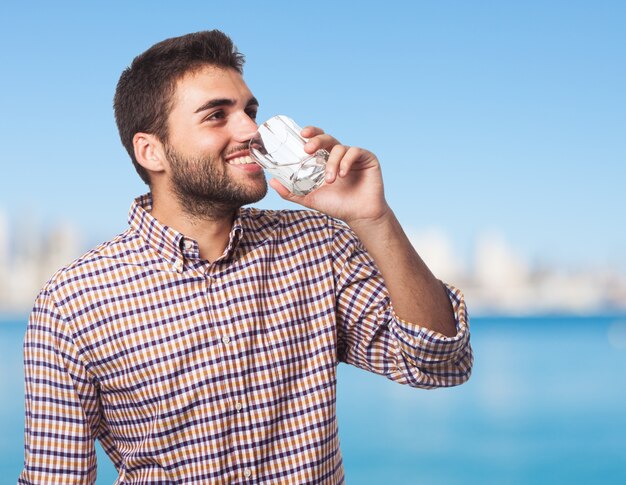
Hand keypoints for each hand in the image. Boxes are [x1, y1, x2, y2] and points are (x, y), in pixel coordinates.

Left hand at [270, 126, 390, 224]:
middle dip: (316, 140)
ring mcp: (353, 156)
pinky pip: (355, 152)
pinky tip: (342, 174)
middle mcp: (338, 155)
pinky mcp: (367, 158)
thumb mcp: (310, 198)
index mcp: (325, 160)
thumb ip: (291, 191)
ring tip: (330, 180)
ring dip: (332, 163)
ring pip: (339, 147)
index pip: (317, 140)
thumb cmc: (336, 205)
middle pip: (327, 138)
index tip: (301, 134)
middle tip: (307, 149)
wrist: (359, 215)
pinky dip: (346, 162)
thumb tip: (271, 181)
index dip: (310, 133)